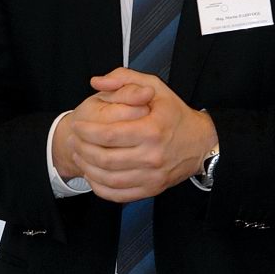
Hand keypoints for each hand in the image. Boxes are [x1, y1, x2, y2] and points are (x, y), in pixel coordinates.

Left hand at [70, 67, 217, 202]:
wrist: (201, 143)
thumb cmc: (175, 113)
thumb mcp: (155, 86)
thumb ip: (124, 78)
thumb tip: (97, 82)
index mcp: (152, 129)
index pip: (109, 135)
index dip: (87, 131)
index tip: (77, 125)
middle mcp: (152, 156)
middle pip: (105, 158)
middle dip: (83, 149)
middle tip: (74, 140)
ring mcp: (152, 176)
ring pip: (108, 179)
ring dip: (88, 168)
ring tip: (79, 155)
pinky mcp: (151, 190)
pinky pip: (118, 195)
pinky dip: (100, 187)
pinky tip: (93, 174)